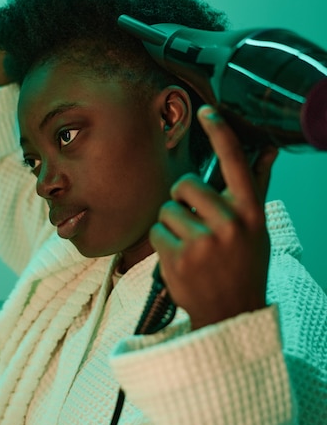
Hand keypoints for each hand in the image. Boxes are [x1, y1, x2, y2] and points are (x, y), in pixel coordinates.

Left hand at [149, 106, 278, 329]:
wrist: (230, 313)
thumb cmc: (243, 265)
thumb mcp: (257, 228)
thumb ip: (255, 189)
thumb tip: (268, 151)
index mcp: (251, 213)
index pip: (236, 163)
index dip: (221, 134)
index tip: (207, 111)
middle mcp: (230, 224)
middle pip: (184, 185)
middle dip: (182, 200)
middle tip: (194, 222)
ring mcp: (203, 242)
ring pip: (166, 209)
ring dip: (171, 224)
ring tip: (190, 246)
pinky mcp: (178, 258)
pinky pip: (155, 232)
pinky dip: (162, 244)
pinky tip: (179, 260)